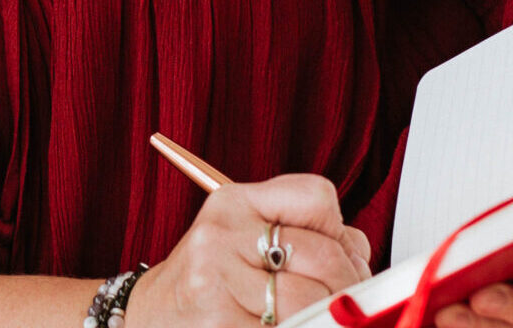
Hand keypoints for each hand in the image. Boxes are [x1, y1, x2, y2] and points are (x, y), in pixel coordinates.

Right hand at [128, 174, 374, 327]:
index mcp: (232, 203)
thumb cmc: (210, 280)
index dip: (340, 231)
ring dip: (328, 317)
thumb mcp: (247, 239)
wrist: (154, 316)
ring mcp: (215, 280)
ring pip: (311, 301)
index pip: (316, 197)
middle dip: (347, 285)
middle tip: (346, 302)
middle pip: (323, 255)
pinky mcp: (219, 322)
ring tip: (315, 318)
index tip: (341, 255)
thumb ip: (305, 235)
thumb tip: (359, 256)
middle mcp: (221, 234)